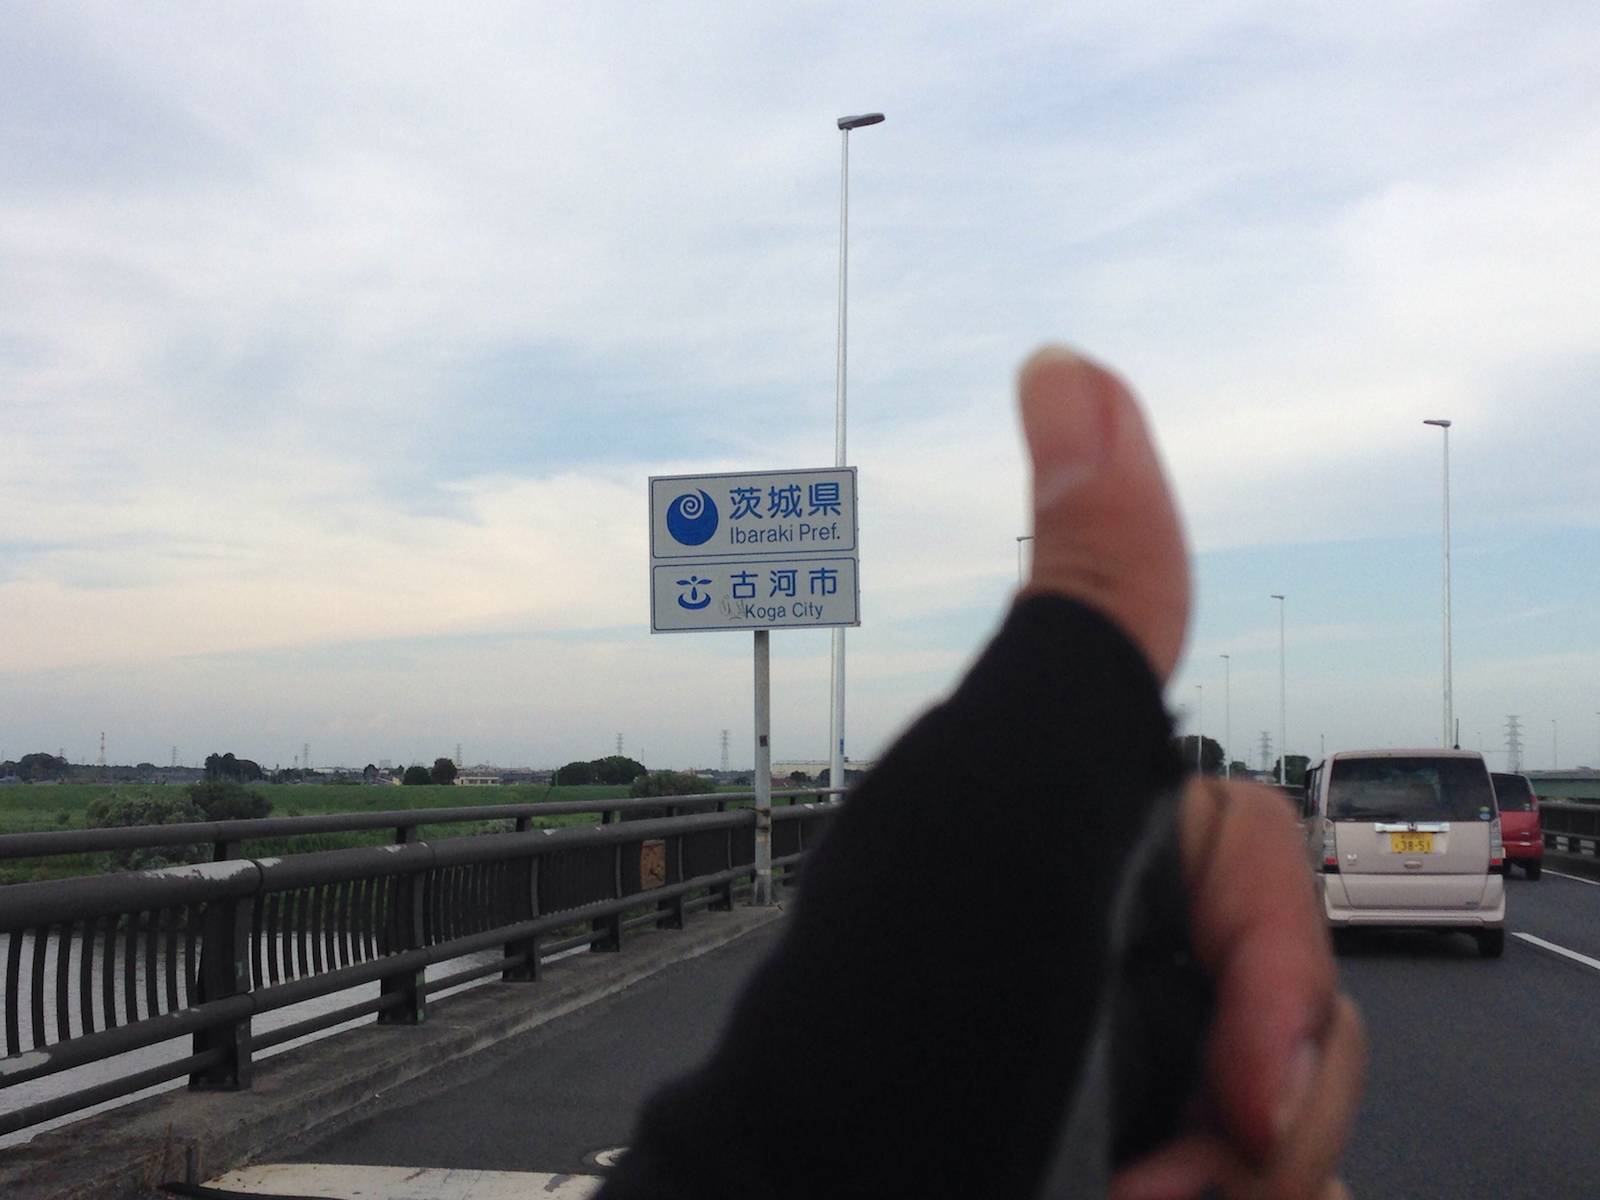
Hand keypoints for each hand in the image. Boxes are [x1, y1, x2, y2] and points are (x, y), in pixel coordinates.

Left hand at [1017, 349, 1366, 1198]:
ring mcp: (1102, 1051)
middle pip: (1283, 1000)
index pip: (1251, 877)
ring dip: (1252, 1181)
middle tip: (1190, 1180)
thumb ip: (1085, 619)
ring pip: (1283, 1104)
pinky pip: (1249, 1177)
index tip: (1250, 1089)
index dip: (1277, 979)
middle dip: (1272, 1105)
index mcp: (1068, 843)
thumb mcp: (1008, 812)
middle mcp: (1088, 939)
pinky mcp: (1119, 1146)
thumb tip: (1073, 369)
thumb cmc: (892, 1049)